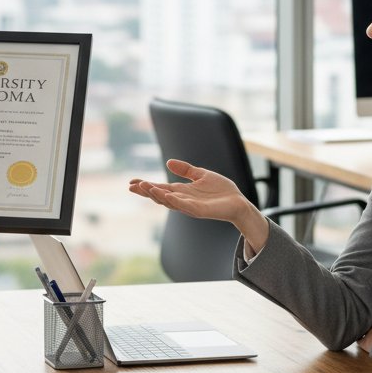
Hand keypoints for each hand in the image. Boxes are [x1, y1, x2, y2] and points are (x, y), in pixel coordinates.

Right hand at [129, 159, 269, 252]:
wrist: (238, 202)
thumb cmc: (221, 190)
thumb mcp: (201, 174)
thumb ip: (186, 169)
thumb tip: (168, 162)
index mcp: (182, 191)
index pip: (160, 188)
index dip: (146, 186)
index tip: (132, 182)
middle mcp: (182, 199)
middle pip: (160, 196)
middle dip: (146, 191)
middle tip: (132, 186)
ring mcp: (190, 206)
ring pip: (169, 201)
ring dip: (156, 195)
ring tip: (145, 187)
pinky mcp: (199, 210)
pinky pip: (184, 206)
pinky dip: (173, 201)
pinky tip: (165, 194)